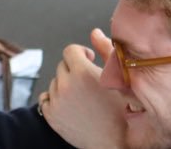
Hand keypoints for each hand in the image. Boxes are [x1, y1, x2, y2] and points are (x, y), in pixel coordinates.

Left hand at [40, 29, 123, 148]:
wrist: (116, 143)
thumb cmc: (124, 112)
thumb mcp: (121, 79)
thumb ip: (107, 52)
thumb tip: (94, 33)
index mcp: (82, 73)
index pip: (70, 50)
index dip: (81, 54)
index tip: (89, 61)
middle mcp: (65, 85)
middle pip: (63, 65)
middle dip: (74, 70)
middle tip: (89, 83)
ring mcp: (56, 101)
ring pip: (55, 82)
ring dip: (66, 85)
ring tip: (84, 97)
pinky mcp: (51, 115)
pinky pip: (46, 98)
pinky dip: (56, 99)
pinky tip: (72, 105)